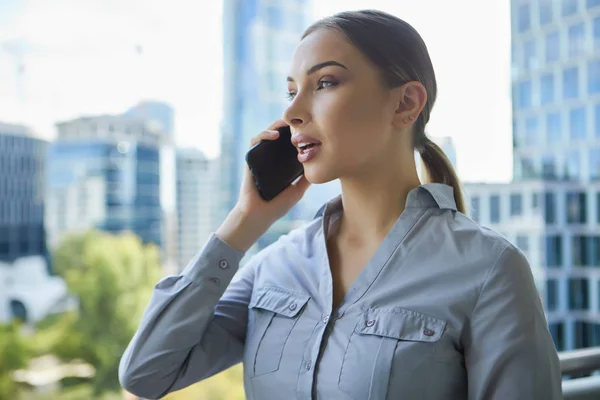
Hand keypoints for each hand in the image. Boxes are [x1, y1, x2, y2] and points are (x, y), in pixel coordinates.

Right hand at [216, 120, 310, 251]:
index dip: (297, 134)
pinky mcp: (250, 160)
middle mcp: (271, 159)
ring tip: (286, 124)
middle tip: (298, 120)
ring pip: (266, 134)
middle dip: (288, 125)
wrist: (259, 216)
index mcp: (282, 165)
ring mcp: (260, 158)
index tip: (308, 128)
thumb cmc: (277, 206)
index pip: (289, 144)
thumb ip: (306, 179)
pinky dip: (263, 134)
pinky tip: (274, 135)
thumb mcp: (297, 191)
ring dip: (275, 126)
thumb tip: (321, 165)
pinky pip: (254, 142)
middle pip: (279, 136)